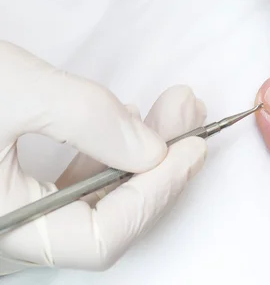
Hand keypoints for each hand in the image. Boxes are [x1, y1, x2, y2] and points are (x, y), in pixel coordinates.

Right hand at [0, 41, 206, 273]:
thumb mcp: (10, 89)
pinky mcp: (7, 188)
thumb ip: (87, 119)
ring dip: (138, 154)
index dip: (155, 194)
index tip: (192, 147)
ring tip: (175, 110)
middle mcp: (3, 235)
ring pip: (91, 200)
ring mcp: (5, 214)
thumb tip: (154, 150)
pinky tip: (131, 123)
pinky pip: (69, 183)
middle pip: (104, 221)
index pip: (100, 238)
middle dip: (157, 168)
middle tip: (191, 118)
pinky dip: (106, 153)